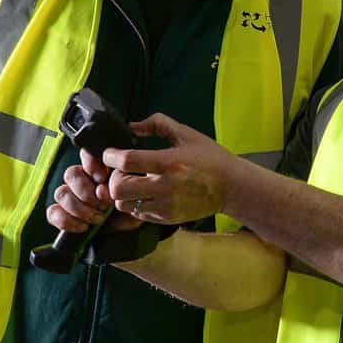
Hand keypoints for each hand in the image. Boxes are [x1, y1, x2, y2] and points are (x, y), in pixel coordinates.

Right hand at [44, 150, 140, 233]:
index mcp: (99, 169)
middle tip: (103, 205)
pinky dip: (67, 220)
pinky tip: (83, 227)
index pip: (86, 155)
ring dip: (79, 208)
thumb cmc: (131, 207)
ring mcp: (69, 197)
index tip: (102, 177)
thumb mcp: (134, 194)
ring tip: (98, 218)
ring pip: (61, 193)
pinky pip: (53, 212)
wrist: (128, 230)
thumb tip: (101, 190)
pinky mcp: (62, 214)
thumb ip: (120, 187)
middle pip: (70, 174)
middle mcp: (81, 180)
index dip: (90, 163)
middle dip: (86, 192)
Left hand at [100, 115, 240, 226]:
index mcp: (169, 162)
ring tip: (134, 183)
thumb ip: (157, 124)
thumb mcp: (186, 134)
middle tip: (122, 171)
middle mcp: (165, 186)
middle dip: (114, 177)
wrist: (232, 187)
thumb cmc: (210, 158)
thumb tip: (132, 126)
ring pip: (123, 204)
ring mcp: (165, 206)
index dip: (111, 156)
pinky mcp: (167, 218)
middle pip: (118, 188)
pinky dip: (135, 203)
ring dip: (123, 193)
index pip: (127, 161)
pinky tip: (146, 194)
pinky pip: (137, 214)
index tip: (110, 153)